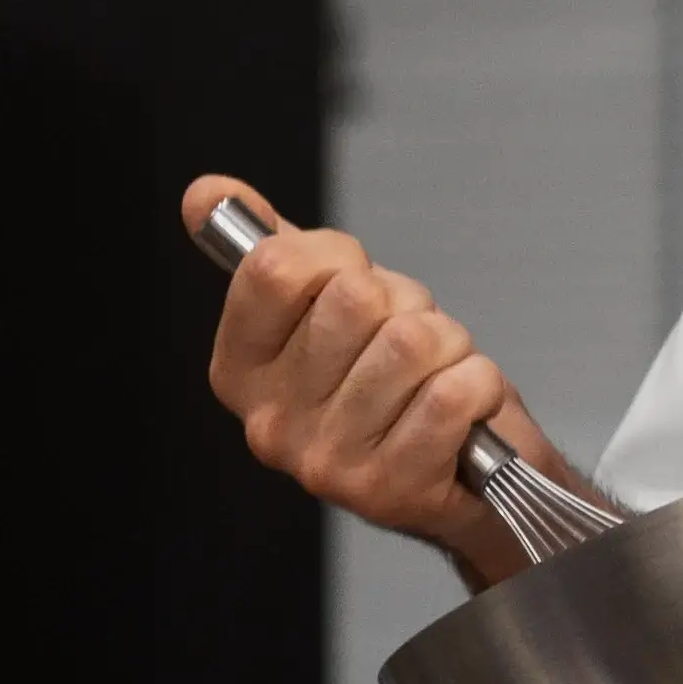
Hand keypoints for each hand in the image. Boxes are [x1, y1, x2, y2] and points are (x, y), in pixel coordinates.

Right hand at [189, 174, 572, 588]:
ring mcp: (325, 463)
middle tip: (409, 347)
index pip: (276, 267)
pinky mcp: (389, 489)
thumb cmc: (401, 387)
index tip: (357, 284)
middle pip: (354, 300)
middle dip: (405, 306)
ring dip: (449, 348)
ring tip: (437, 379)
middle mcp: (269, 422)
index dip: (339, 258)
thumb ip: (275, 250)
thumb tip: (205, 194)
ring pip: (411, 343)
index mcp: (240, 370)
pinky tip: (463, 411)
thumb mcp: (331, 310)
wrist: (470, 478)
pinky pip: (452, 393)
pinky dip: (477, 386)